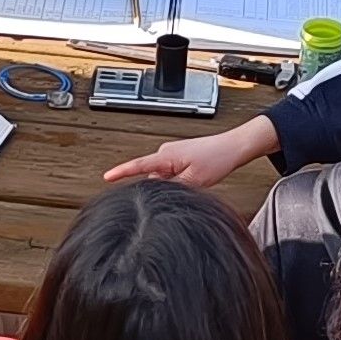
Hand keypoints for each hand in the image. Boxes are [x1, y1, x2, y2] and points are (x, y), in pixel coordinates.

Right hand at [105, 116, 278, 187]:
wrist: (233, 148)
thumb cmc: (217, 159)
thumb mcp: (194, 181)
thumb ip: (172, 188)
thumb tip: (158, 192)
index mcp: (166, 156)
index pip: (138, 166)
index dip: (121, 172)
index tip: (107, 177)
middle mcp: (166, 152)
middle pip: (152, 177)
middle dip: (161, 188)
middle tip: (185, 186)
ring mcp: (172, 154)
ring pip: (163, 177)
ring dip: (173, 184)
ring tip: (195, 181)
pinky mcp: (179, 156)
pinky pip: (170, 173)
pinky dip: (177, 180)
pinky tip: (194, 179)